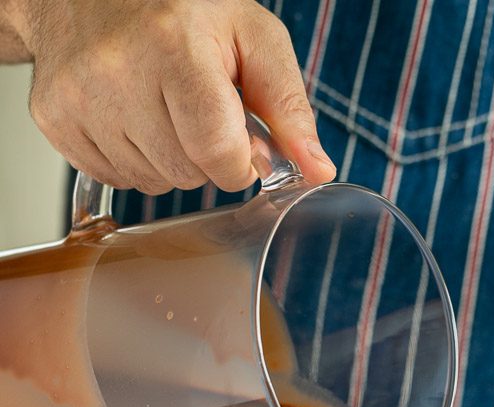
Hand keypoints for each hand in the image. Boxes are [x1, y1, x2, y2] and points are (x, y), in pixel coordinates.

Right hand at [11, 0, 335, 193]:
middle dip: (204, 155)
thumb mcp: (250, 37)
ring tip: (159, 105)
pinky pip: (117, 180)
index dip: (238, 160)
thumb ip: (288, 107)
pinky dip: (133, 158)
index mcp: (174, 47)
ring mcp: (80, 99)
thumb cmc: (178, 8)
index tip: (238, 138)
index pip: (219, 154)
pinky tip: (131, 115)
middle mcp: (118, 72)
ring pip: (153, 183)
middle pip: (187, 175)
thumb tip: (318, 170)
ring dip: (169, 159)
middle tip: (193, 106)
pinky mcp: (56, 120)